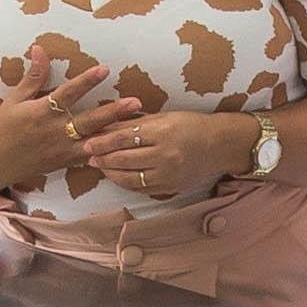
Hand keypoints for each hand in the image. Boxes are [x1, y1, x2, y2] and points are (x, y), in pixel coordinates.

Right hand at [0, 55, 143, 196]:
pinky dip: (107, 154)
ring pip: (94, 142)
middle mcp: (54, 132)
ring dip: (116, 134)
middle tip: (135, 102)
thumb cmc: (2, 128)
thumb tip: (39, 49)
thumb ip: (32, 76)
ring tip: (138, 127)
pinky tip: (126, 149)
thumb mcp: (14, 100)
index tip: (104, 69)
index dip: (86, 81)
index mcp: (41, 113)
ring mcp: (62, 150)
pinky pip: (90, 159)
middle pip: (88, 121)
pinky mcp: (65, 162)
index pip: (67, 94)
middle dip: (112, 112)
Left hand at [75, 103, 248, 202]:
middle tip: (87, 155)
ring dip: (110, 173)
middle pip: (124, 159)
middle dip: (102, 157)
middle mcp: (165, 155)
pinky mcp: (170, 188)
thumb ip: (135, 122)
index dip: (103, 141)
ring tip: (99, 166)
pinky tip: (117, 176)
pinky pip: (141, 188)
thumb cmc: (190, 125)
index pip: (124, 137)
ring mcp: (168, 174)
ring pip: (129, 178)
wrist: (219, 145)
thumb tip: (106, 126)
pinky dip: (126, 183)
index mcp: (162, 132)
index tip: (88, 141)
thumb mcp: (163, 117)